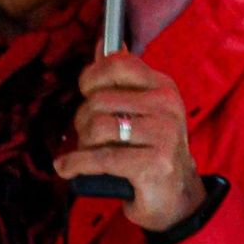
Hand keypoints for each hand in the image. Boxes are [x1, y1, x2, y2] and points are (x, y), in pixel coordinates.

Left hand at [54, 49, 205, 232]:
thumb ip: (122, 80)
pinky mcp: (154, 163)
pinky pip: (100, 158)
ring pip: (97, 127)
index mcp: (163, 87)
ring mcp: (163, 134)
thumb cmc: (152, 151)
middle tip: (87, 135)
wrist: (177, 198)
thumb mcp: (142, 111)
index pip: (118, 65)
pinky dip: (76, 164)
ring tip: (87, 152)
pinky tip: (66, 168)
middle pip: (99, 100)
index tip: (85, 91)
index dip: (92, 76)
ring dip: (82, 144)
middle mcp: (166, 106)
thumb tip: (101, 45)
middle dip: (82, 120)